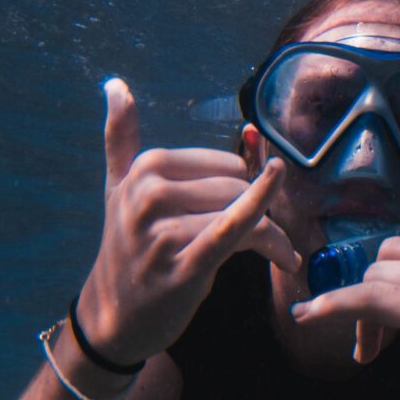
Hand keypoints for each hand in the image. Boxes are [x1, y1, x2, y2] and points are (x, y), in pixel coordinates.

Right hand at [78, 78, 296, 362]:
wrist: (113, 315)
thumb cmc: (124, 247)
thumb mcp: (117, 189)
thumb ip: (120, 137)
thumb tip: (115, 84)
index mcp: (145, 168)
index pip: (224, 164)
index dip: (247, 187)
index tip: (249, 209)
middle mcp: (150, 195)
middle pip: (238, 188)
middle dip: (261, 212)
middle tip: (266, 239)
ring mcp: (165, 231)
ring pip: (244, 216)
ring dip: (273, 239)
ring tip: (277, 255)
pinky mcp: (184, 266)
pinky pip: (235, 232)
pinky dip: (265, 227)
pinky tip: (287, 237)